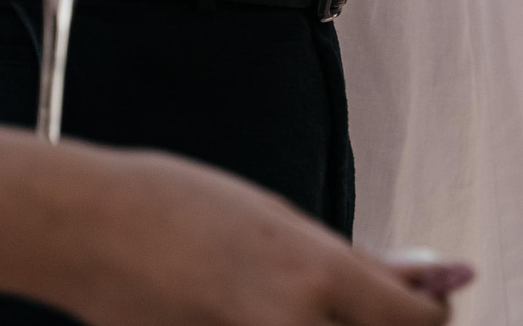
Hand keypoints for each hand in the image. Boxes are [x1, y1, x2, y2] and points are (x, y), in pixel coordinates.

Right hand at [57, 145, 458, 325]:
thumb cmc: (182, 209)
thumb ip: (353, 266)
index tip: (432, 304)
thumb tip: (424, 278)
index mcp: (315, 272)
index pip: (413, 319)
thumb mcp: (283, 223)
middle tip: (379, 311)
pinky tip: (252, 310)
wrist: (89, 228)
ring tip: (314, 307)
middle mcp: (286, 323)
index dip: (433, 313)